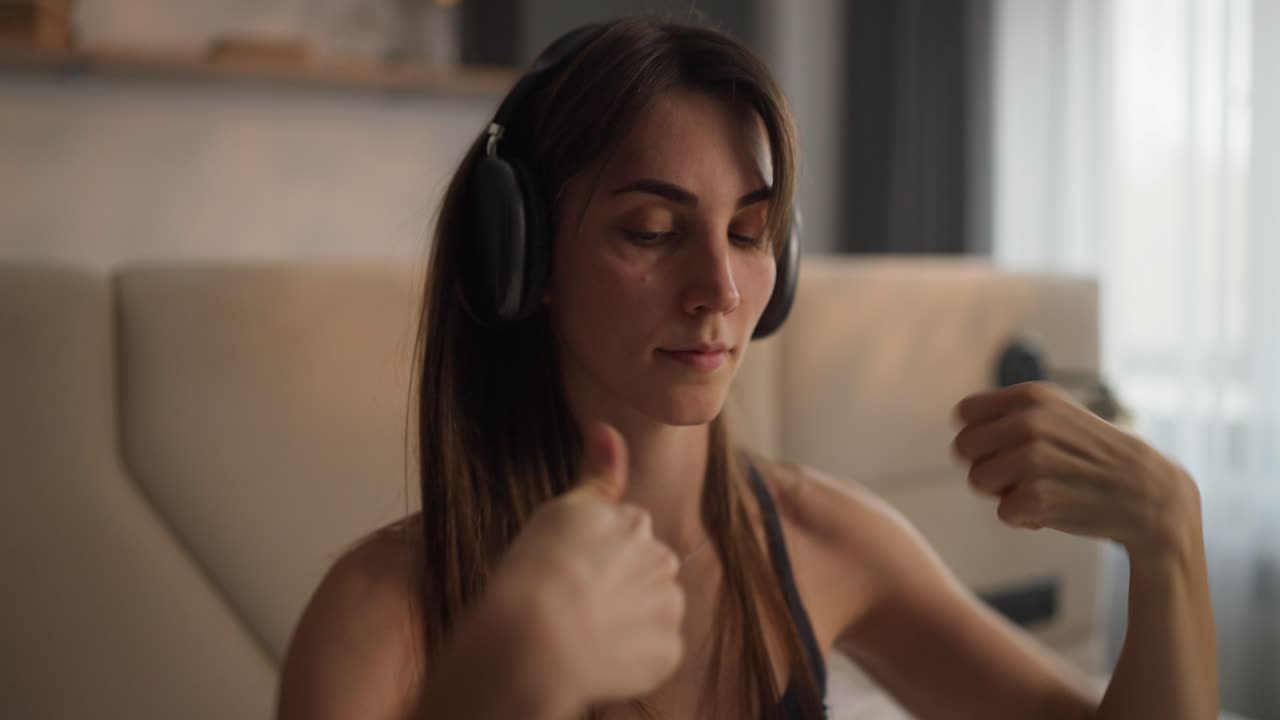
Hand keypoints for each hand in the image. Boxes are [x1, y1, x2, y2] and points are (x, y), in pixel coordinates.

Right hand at [486, 423, 685, 712]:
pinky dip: (632, 662)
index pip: (624, 537)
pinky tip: (597, 661)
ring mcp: (668, 607)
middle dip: (620, 588)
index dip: (592, 561)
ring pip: (653, 613)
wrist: (533, 643)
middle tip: (574, 607)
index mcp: (633, 522)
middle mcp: (661, 558)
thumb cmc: (535, 574)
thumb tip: (608, 429)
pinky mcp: (668, 652)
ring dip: (629, 624)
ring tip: (583, 636)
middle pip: (645, 573)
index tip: (566, 575)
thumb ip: (596, 475)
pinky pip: (655, 655)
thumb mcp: (561, 512)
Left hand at [950, 381, 1201, 559]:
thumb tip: (960, 420)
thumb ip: (1013, 414)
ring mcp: (1033, 459)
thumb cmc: (1097, 459)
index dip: (979, 437)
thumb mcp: (1060, 416)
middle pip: (963, 449)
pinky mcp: (1037, 496)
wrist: (1153, 497)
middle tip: (1021, 475)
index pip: (964, 414)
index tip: (1004, 449)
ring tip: (1042, 490)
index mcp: (1032, 396)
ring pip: (978, 481)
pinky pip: (1003, 512)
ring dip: (1004, 494)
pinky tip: (1054, 510)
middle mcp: (1029, 421)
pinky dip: (1024, 518)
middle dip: (986, 467)